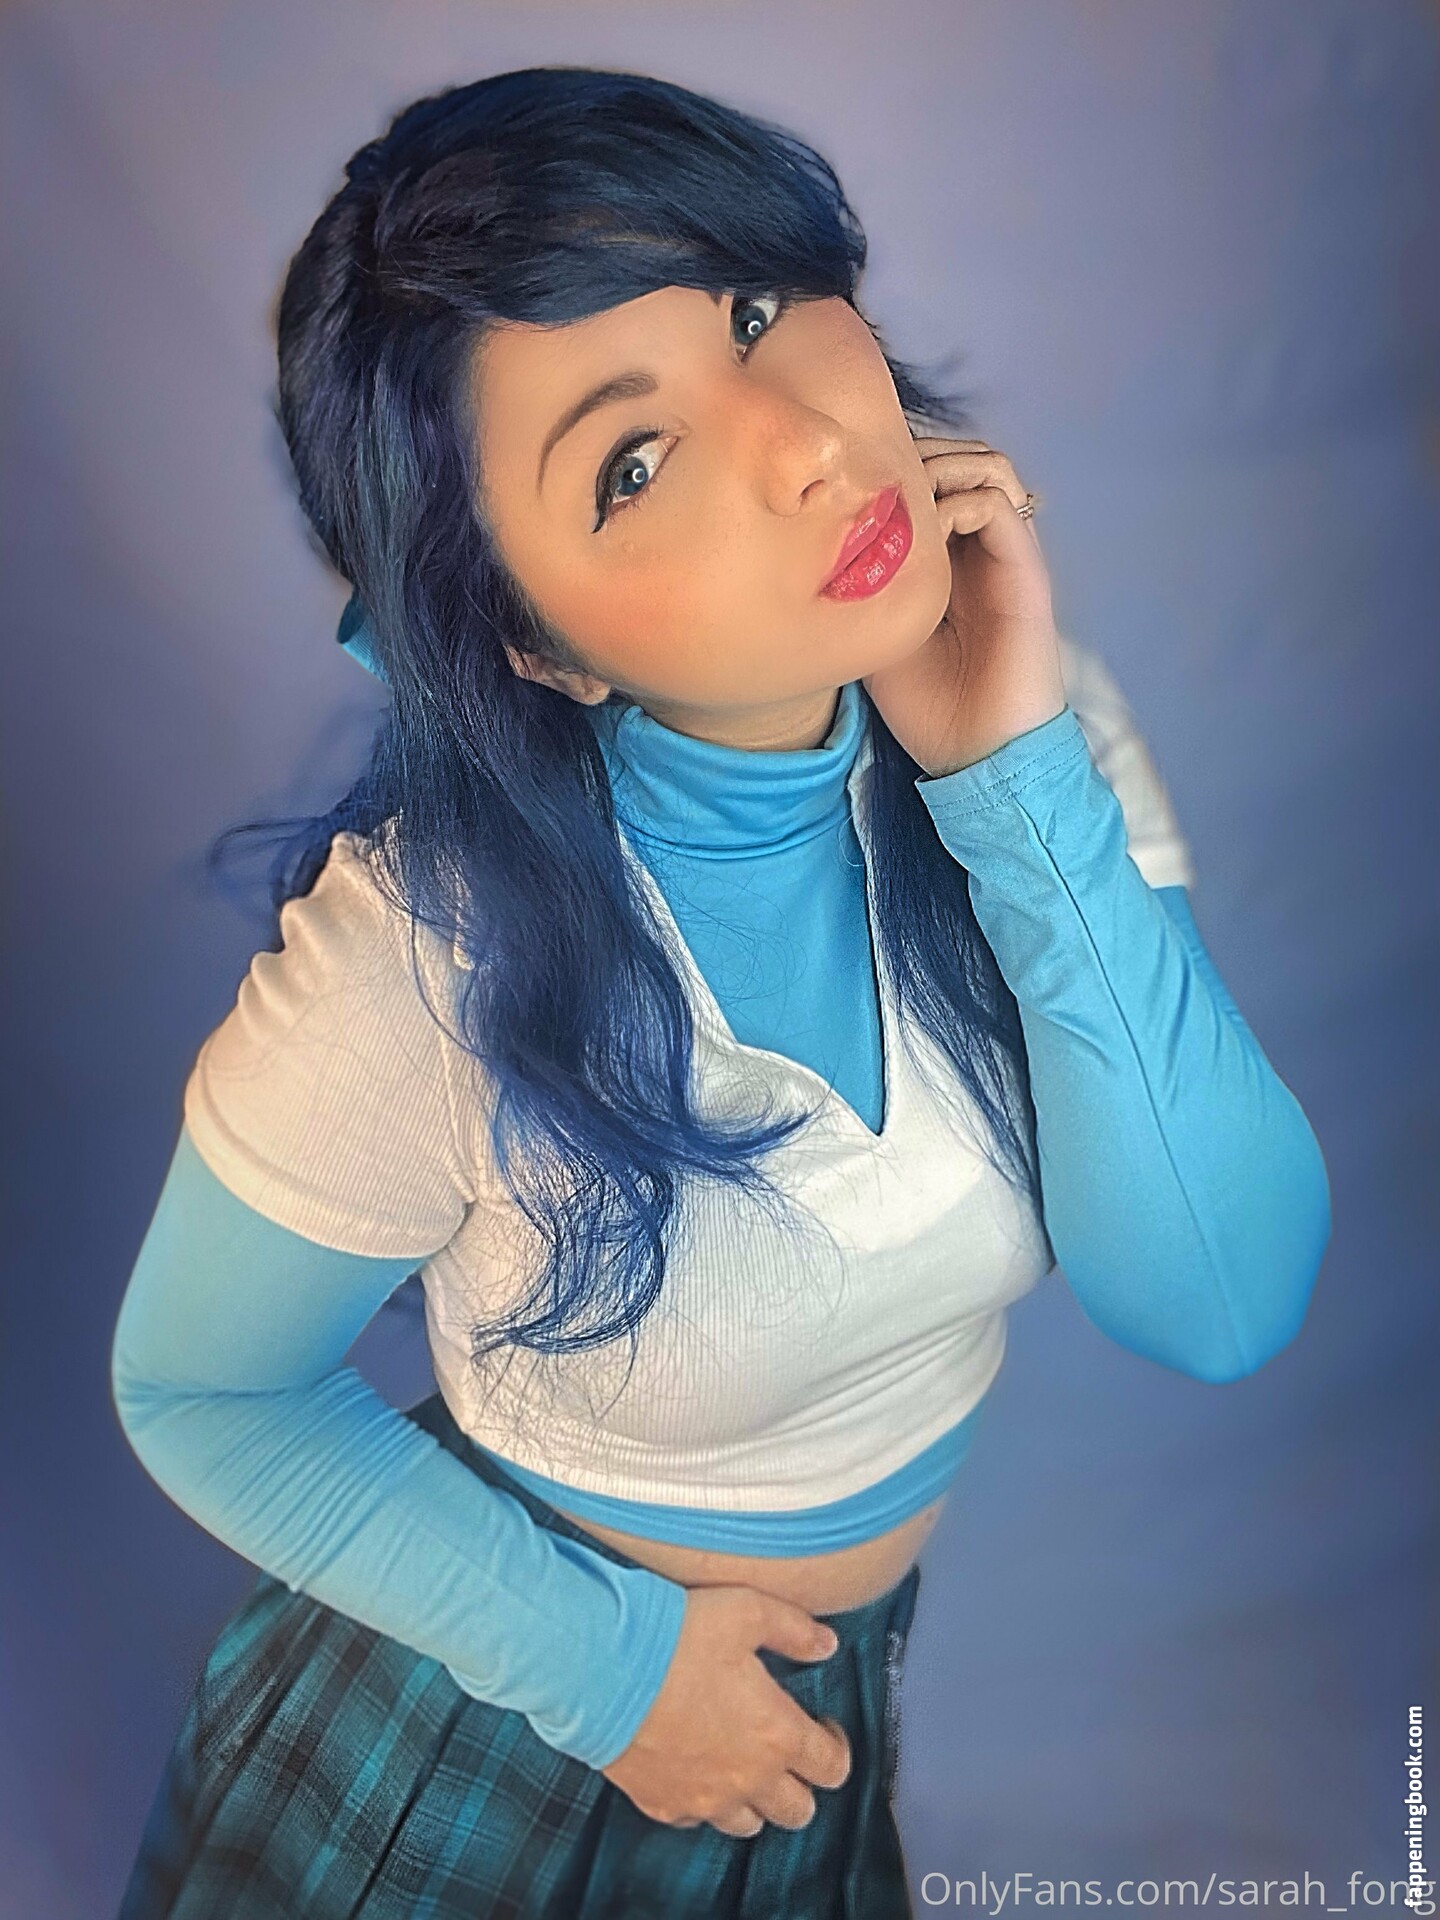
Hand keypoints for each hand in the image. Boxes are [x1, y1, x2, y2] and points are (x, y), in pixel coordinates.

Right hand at [599, 1584, 851, 1836]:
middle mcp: (748, 1779)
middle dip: (801, 1784)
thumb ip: (795, 1629)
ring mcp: (703, 1800)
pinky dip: (703, 1801)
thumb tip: (827, 1644)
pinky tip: (695, 1767)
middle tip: (785, 1750)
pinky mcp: (662, 1804)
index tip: (822, 1726)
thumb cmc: (678, 1635)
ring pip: (749, 1824)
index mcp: (778, 1734)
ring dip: (754, 1798)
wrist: (601, 1667)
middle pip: (798, 1811)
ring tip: (740, 1762)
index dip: (834, 1747)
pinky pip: (696, 1820)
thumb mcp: (747, 1610)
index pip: (832, 1767)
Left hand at [862, 439, 1066, 777]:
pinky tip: (925, 533)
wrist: (979, 754)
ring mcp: (1006, 557)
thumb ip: (861, 584)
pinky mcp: (1025, 571)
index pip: (931, 480)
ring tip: (903, 499)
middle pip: (960, 458)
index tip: (851, 484)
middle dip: (916, 453)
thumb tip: (815, 541)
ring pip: (987, 466)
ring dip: (941, 466)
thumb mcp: (874, 634)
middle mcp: (981, 550)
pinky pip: (997, 503)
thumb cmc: (927, 708)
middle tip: (874, 480)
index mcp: (949, 561)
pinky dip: (957, 501)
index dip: (894, 466)